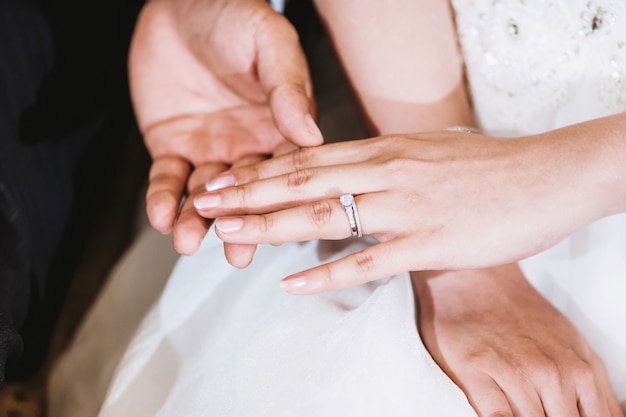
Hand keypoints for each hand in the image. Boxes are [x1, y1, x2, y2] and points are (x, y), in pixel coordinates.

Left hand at [129, 0, 321, 254]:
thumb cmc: (235, 18)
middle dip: (240, 224)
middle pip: (247, 194)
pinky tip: (160, 217)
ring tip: (189, 241)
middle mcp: (248, 147)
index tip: (274, 226)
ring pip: (205, 195)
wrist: (182, 3)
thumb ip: (287, 88)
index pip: (286, 172)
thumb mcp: (269, 45)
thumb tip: (312, 134)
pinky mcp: (173, 146)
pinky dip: (162, 198)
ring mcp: (210, 150)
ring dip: (196, 220)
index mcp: (281, 128)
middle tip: (236, 253)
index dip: (279, 200)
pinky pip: (167, 178)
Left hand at [192, 121, 621, 292]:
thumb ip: (389, 162)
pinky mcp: (429, 243)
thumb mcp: (430, 150)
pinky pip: (367, 261)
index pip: (310, 156)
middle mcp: (387, 171)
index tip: (227, 177)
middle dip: (248, 192)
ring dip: (270, 226)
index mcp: (386, 148)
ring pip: (324, 215)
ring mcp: (406, 207)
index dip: (263, 168)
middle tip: (205, 200)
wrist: (548, 175)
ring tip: (228, 233)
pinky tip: (290, 283)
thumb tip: (358, 173)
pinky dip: (326, 274)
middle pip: (303, 181)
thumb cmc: (490, 166)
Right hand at [412, 264, 622, 416]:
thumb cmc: (522, 316)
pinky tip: (503, 412)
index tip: (566, 412)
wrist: (477, 280)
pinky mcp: (474, 371)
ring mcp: (513, 373)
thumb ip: (593, 391)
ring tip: (520, 408)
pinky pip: (496, 416)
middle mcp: (550, 374)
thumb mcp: (574, 348)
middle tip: (543, 409)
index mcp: (581, 371)